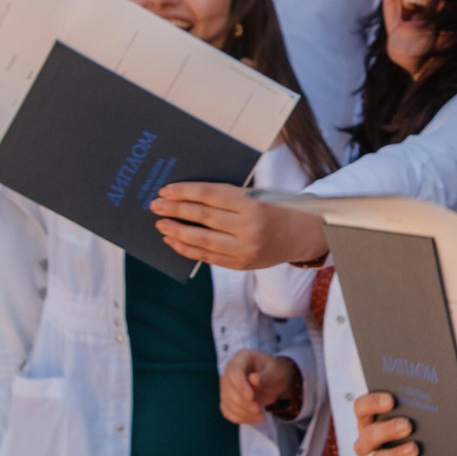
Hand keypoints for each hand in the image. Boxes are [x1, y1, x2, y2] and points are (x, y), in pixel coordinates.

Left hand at [152, 182, 328, 269]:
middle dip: (175, 211)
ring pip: (202, 240)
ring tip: (161, 225)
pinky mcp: (241, 264)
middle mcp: (248, 227)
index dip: (184, 192)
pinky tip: (174, 242)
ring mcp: (245, 249)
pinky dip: (188, 249)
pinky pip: (208, 257)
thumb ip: (226, 196)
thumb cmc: (273, 208)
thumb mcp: (255, 194)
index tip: (165, 190)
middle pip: (203, 217)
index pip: (210, 195)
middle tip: (155, 206)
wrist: (301, 234)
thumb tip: (185, 197)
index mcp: (252, 203)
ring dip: (177, 232)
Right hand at [220, 350, 300, 424]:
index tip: (251, 398)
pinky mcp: (227, 399)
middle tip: (259, 410)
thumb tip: (252, 379)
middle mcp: (230, 370)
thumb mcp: (276, 372)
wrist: (275, 381)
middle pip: (228, 389)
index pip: (234, 371)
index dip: (240, 385)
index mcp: (242, 358)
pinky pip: (228, 411)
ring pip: (227, 402)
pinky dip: (240, 418)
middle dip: (243, 403)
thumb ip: (266, 376)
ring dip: (243, 413)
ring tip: (260, 416)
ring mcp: (226, 385)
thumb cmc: (275, 373)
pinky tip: (254, 419)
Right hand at [351, 391, 451, 455]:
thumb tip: (444, 399)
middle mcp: (368, 442)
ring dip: (395, 455)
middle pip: (368, 435)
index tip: (391, 400)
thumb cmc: (425, 435)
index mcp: (372, 420)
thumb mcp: (424, 420)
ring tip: (415, 449)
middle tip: (407, 425)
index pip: (362, 408)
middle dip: (387, 429)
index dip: (373, 402)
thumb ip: (425, 410)